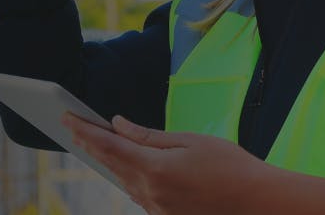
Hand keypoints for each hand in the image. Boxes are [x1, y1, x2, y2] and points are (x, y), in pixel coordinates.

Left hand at [64, 114, 270, 214]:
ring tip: (93, 143)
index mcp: (154, 170)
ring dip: (109, 162)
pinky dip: (130, 178)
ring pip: (124, 181)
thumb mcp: (190, 141)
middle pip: (111, 165)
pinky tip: (127, 168)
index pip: (109, 147)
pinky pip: (140, 194)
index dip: (85, 131)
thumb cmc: (229, 167)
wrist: (257, 203)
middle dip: (91, 144)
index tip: (67, 118)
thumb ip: (150, 136)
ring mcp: (157, 209)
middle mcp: (150, 193)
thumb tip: (119, 125)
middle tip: (73, 127)